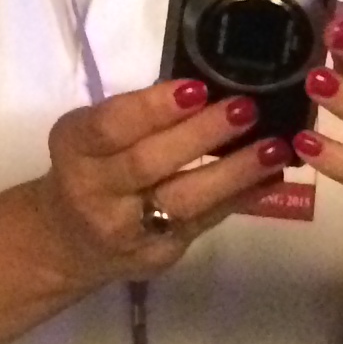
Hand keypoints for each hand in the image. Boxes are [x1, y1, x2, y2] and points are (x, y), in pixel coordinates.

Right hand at [38, 79, 288, 288]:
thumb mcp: (92, 136)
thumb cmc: (91, 169)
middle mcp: (94, 192)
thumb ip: (138, 116)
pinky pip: (205, 222)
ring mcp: (126, 230)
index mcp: (76, 149)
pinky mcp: (157, 255)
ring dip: (233, 173)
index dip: (154, 108)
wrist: (69, 243)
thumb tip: (210, 89)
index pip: (111, 126)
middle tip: (245, 109)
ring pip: (183, 200)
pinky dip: (241, 198)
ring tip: (273, 148)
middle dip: (201, 135)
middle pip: (148, 163)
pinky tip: (271, 178)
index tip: (198, 88)